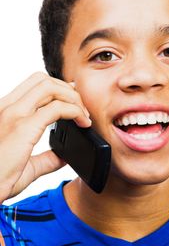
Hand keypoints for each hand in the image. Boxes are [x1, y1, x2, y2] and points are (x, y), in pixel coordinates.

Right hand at [0, 72, 90, 201]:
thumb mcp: (24, 165)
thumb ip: (45, 159)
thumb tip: (63, 157)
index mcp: (5, 112)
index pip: (34, 85)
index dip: (58, 88)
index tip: (73, 100)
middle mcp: (6, 107)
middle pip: (43, 80)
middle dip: (67, 90)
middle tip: (81, 109)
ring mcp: (13, 115)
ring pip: (50, 86)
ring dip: (73, 98)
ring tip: (84, 115)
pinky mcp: (22, 127)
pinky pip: (57, 108)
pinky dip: (75, 111)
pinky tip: (83, 123)